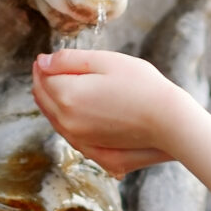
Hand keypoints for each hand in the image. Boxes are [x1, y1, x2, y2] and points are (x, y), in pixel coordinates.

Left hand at [32, 49, 197, 175]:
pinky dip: (63, 119)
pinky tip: (71, 111)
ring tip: (56, 87)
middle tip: (47, 70)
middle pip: (43, 99)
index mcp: (67, 95)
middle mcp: (67, 121)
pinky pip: (67, 133)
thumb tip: (42, 62)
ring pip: (53, 118)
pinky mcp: (92, 151)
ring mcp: (79, 139)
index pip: (43, 77)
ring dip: (50, 102)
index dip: (43, 65)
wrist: (169, 122)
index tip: (46, 58)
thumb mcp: (106, 61)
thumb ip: (69, 60)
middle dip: (42, 82)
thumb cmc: (142, 86)